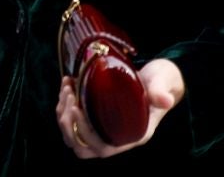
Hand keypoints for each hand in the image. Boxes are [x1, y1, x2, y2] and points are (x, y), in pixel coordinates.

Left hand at [57, 60, 184, 158]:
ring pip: (72, 136)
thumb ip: (162, 92)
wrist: (158, 78)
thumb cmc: (161, 81)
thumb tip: (164, 100)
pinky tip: (68, 84)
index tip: (77, 107)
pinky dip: (63, 104)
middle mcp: (118, 136)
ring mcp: (105, 127)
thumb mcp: (163, 83)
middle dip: (69, 124)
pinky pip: (71, 121)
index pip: (103, 148)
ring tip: (68, 87)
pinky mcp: (95, 117)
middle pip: (82, 148)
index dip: (85, 133)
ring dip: (63, 113)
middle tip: (71, 95)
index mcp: (133, 134)